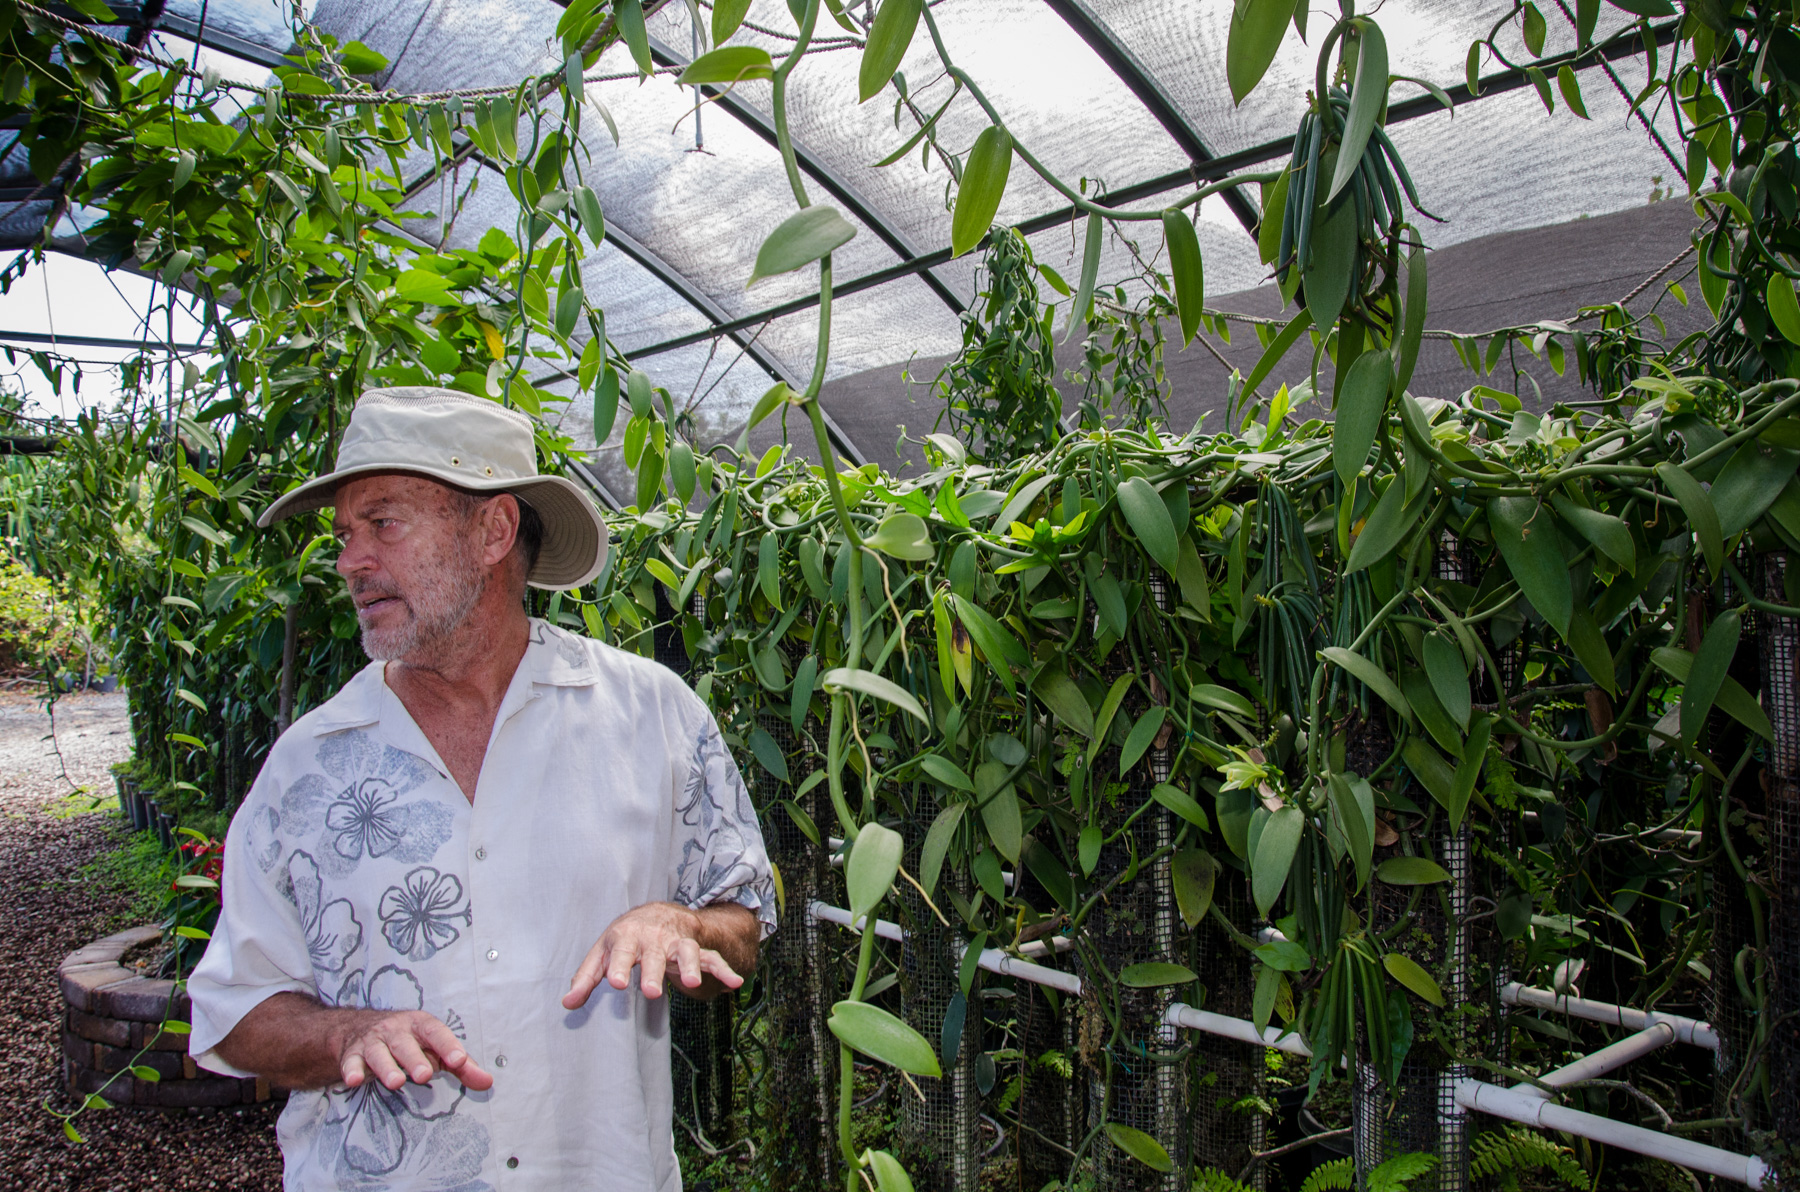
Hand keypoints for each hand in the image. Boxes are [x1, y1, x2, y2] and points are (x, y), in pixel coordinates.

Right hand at [335, 1010, 493, 1092]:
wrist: (360, 1029)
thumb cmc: (409, 1042)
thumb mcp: (434, 1048)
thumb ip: (460, 1067)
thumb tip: (487, 1083)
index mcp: (420, 1025)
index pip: (436, 1033)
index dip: (448, 1045)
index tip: (459, 1060)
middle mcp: (396, 1030)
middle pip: (406, 1044)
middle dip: (415, 1059)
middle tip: (425, 1075)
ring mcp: (373, 1041)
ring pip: (379, 1053)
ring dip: (387, 1067)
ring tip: (396, 1082)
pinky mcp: (352, 1055)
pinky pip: (350, 1063)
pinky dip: (351, 1070)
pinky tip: (354, 1080)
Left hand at [563, 901, 745, 1007]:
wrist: (657, 913)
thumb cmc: (625, 938)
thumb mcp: (602, 952)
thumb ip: (586, 978)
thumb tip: (567, 1004)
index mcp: (627, 938)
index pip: (620, 953)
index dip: (617, 967)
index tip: (614, 983)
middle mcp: (654, 939)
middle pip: (654, 955)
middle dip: (653, 972)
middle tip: (650, 992)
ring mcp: (677, 943)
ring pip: (686, 953)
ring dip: (689, 967)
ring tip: (691, 984)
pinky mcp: (695, 949)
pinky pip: (712, 959)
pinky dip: (724, 969)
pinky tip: (735, 983)